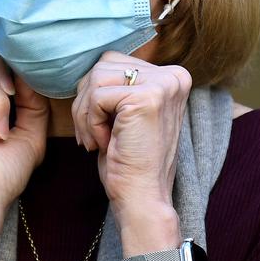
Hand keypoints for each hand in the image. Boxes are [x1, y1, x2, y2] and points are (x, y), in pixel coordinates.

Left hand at [71, 51, 191, 224]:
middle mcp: (174, 76)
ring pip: (96, 78)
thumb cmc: (129, 160)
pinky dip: (90, 123)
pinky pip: (96, 96)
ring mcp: (163, 85)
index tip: (104, 128)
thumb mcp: (126, 113)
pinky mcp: (147, 98)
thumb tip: (86, 65)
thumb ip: (119, 84)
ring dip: (85, 114)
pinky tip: (105, 143)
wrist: (142, 197)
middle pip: (102, 65)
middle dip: (86, 103)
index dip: (95, 95)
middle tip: (94, 137)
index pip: (113, 62)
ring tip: (97, 140)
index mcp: (172, 77)